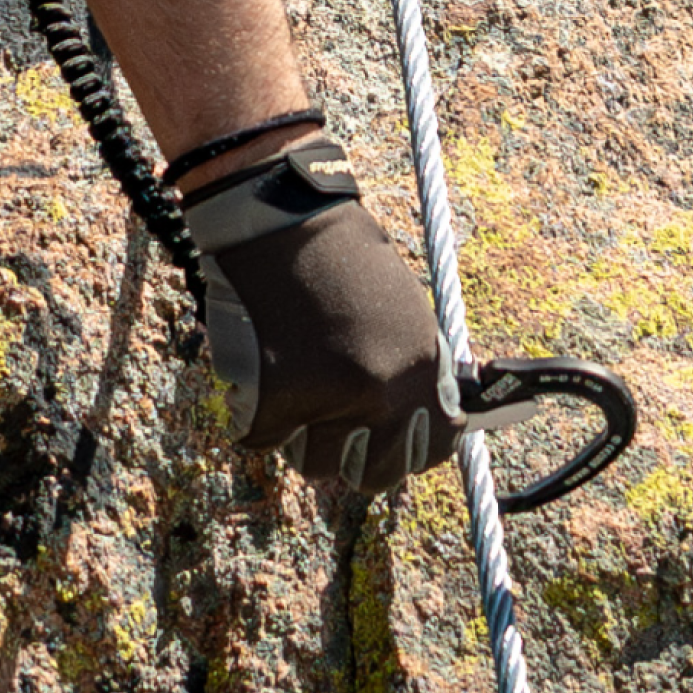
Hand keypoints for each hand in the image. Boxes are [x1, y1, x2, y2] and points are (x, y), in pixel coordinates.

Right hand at [187, 143, 460, 488]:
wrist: (282, 219)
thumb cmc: (344, 258)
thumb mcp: (405, 311)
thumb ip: (415, 371)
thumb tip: (432, 423)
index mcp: (421, 367)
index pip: (433, 450)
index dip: (410, 450)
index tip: (394, 443)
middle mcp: (382, 390)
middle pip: (373, 474)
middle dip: (354, 453)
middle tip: (334, 417)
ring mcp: (328, 399)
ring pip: (315, 461)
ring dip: (303, 431)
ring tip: (298, 372)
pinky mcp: (274, 401)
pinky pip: (266, 439)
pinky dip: (259, 412)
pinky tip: (266, 362)